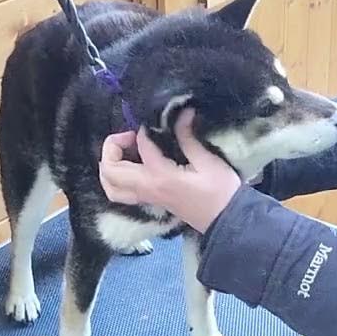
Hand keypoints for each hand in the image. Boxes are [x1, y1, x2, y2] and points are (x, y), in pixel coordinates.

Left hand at [98, 108, 242, 232]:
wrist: (227, 222)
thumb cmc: (220, 192)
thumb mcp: (208, 161)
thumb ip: (188, 138)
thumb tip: (183, 113)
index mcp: (160, 176)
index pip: (141, 146)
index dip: (144, 129)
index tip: (155, 122)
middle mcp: (146, 188)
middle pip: (110, 170)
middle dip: (112, 147)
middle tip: (130, 136)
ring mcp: (145, 198)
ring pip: (110, 186)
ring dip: (109, 165)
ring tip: (124, 151)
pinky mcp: (149, 202)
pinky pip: (119, 192)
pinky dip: (116, 177)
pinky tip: (130, 164)